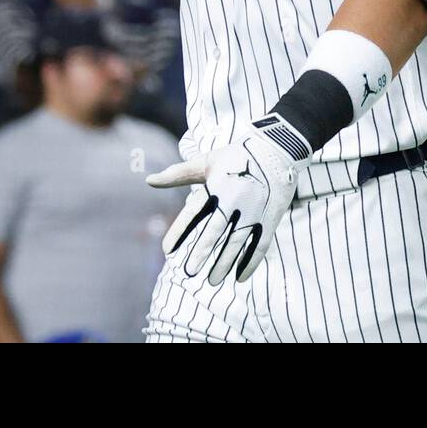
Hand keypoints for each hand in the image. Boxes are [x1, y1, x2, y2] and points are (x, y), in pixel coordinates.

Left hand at [146, 115, 309, 284]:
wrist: (278, 147)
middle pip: (215, 231)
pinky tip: (240, 277)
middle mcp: (234, 199)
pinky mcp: (270, 216)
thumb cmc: (237, 155)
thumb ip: (178, 174)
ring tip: (212, 280)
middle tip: (189, 272)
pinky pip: (260, 244)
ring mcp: (254, 209)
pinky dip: (251, 261)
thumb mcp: (207, 162)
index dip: (179, 232)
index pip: (193, 213)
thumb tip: (148, 180)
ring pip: (237, 241)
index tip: (166, 251)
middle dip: (201, 252)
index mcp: (215, 186)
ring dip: (225, 262)